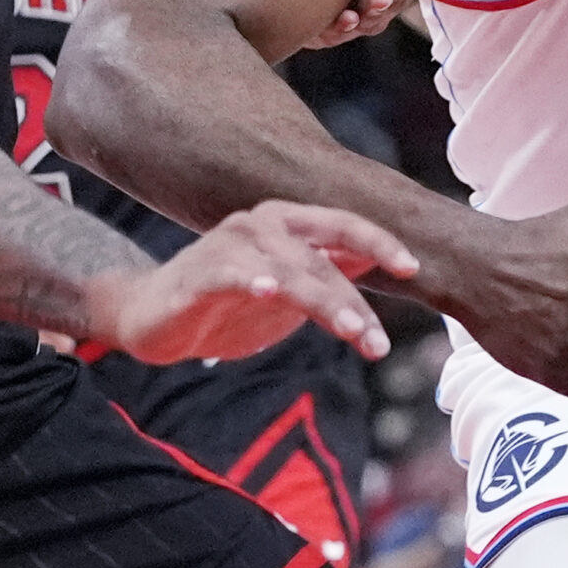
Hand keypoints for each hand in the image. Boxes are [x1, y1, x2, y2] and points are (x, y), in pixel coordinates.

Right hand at [91, 200, 421, 365]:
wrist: (154, 321)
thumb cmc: (228, 305)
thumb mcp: (290, 297)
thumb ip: (331, 279)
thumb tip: (379, 265)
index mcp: (287, 225)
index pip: (343, 226)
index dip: (380, 244)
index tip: (413, 269)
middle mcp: (260, 224)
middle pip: (321, 255)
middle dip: (354, 301)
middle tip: (378, 343)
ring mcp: (229, 245)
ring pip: (288, 268)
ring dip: (323, 301)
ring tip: (351, 332)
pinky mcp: (198, 272)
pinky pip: (231, 272)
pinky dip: (252, 278)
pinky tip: (268, 291)